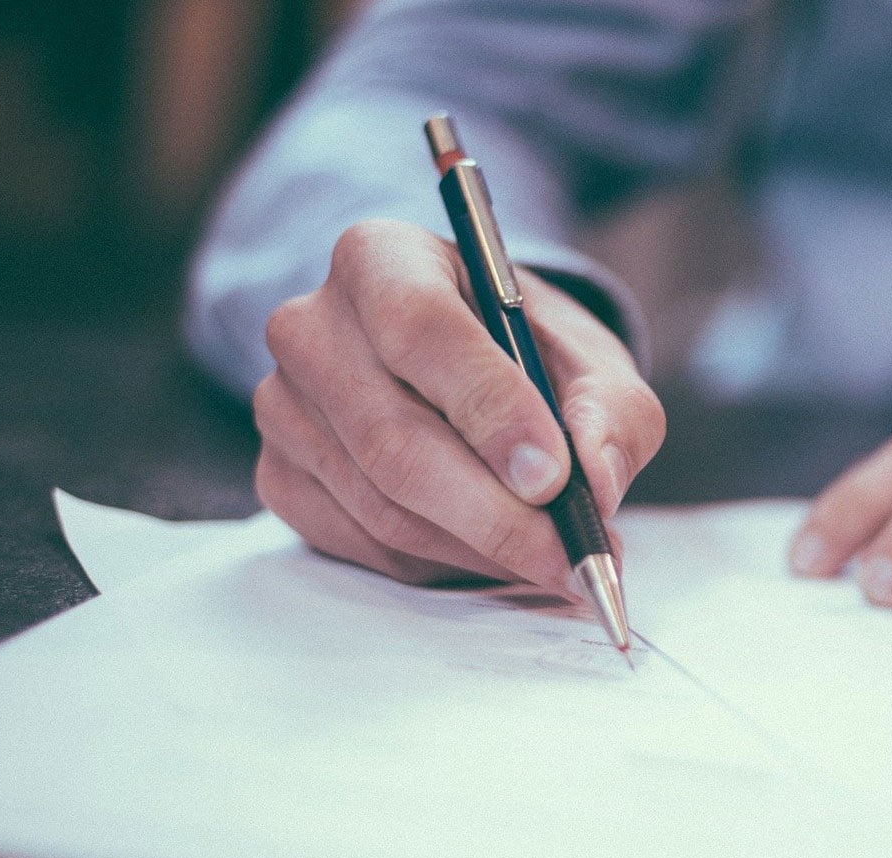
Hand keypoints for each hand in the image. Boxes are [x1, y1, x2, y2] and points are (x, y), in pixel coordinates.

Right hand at [252, 219, 664, 589]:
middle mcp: (311, 326)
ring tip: (552, 558)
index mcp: (381, 258)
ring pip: (382, 506)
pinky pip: (363, 544)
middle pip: (393, 439)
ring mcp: (283, 406)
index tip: (553, 477)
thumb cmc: (528, 354)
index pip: (420, 329)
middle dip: (495, 514)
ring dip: (479, 548)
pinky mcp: (280, 476)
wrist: (469, 371)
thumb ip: (611, 411)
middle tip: (571, 555)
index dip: (489, 409)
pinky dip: (441, 564)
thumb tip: (596, 482)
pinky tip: (492, 552)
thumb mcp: (591, 361)